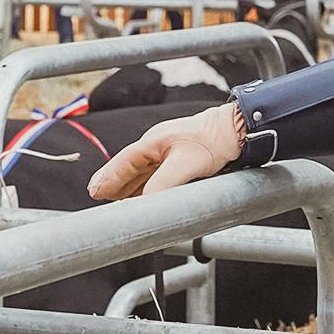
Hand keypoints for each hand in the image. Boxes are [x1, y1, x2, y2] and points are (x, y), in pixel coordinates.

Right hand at [88, 103, 242, 199]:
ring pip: (142, 172)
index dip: (107, 178)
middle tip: (99, 196)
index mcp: (153, 142)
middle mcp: (157, 145)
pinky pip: (155, 175)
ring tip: (116, 200)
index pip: (123, 162)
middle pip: (129, 167)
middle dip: (114, 182)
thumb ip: (162, 185)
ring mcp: (168, 151)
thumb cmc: (214, 140)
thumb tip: (143, 204)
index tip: (95, 191)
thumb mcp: (186, 165)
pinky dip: (144, 186)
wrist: (238, 130)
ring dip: (129, 186)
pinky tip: (143, 195)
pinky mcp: (181, 158)